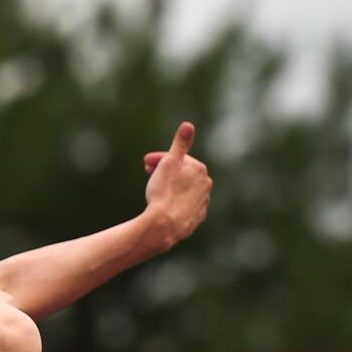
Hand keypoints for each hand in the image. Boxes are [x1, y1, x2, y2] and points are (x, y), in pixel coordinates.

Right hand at [141, 121, 212, 249]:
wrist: (163, 226)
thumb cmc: (163, 193)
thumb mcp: (169, 163)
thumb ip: (180, 144)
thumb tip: (188, 124)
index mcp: (199, 169)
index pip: (178, 159)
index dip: (160, 159)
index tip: (145, 163)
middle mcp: (205, 185)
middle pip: (182, 174)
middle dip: (166, 172)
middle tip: (147, 174)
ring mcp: (202, 203)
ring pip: (185, 190)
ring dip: (172, 188)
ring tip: (157, 193)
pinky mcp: (197, 219)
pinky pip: (186, 206)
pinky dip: (176, 203)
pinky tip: (165, 207)